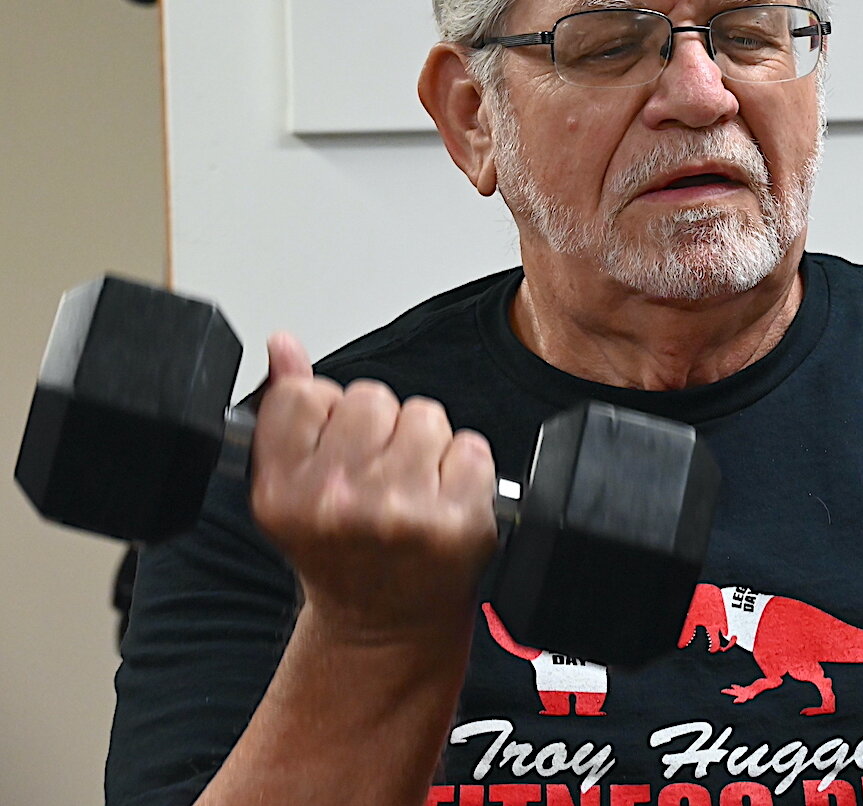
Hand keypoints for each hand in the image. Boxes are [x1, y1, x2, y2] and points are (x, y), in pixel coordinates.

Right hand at [251, 333, 499, 644]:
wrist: (384, 623)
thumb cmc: (343, 554)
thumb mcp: (293, 489)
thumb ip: (286, 411)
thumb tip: (284, 345)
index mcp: (285, 490)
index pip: (306, 394)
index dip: (328, 413)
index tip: (337, 447)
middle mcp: (338, 501)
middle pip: (372, 397)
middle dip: (381, 427)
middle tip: (379, 475)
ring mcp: (400, 511)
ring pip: (425, 415)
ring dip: (426, 444)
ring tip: (412, 486)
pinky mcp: (457, 519)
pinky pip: (471, 446)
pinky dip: (465, 467)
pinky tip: (443, 499)